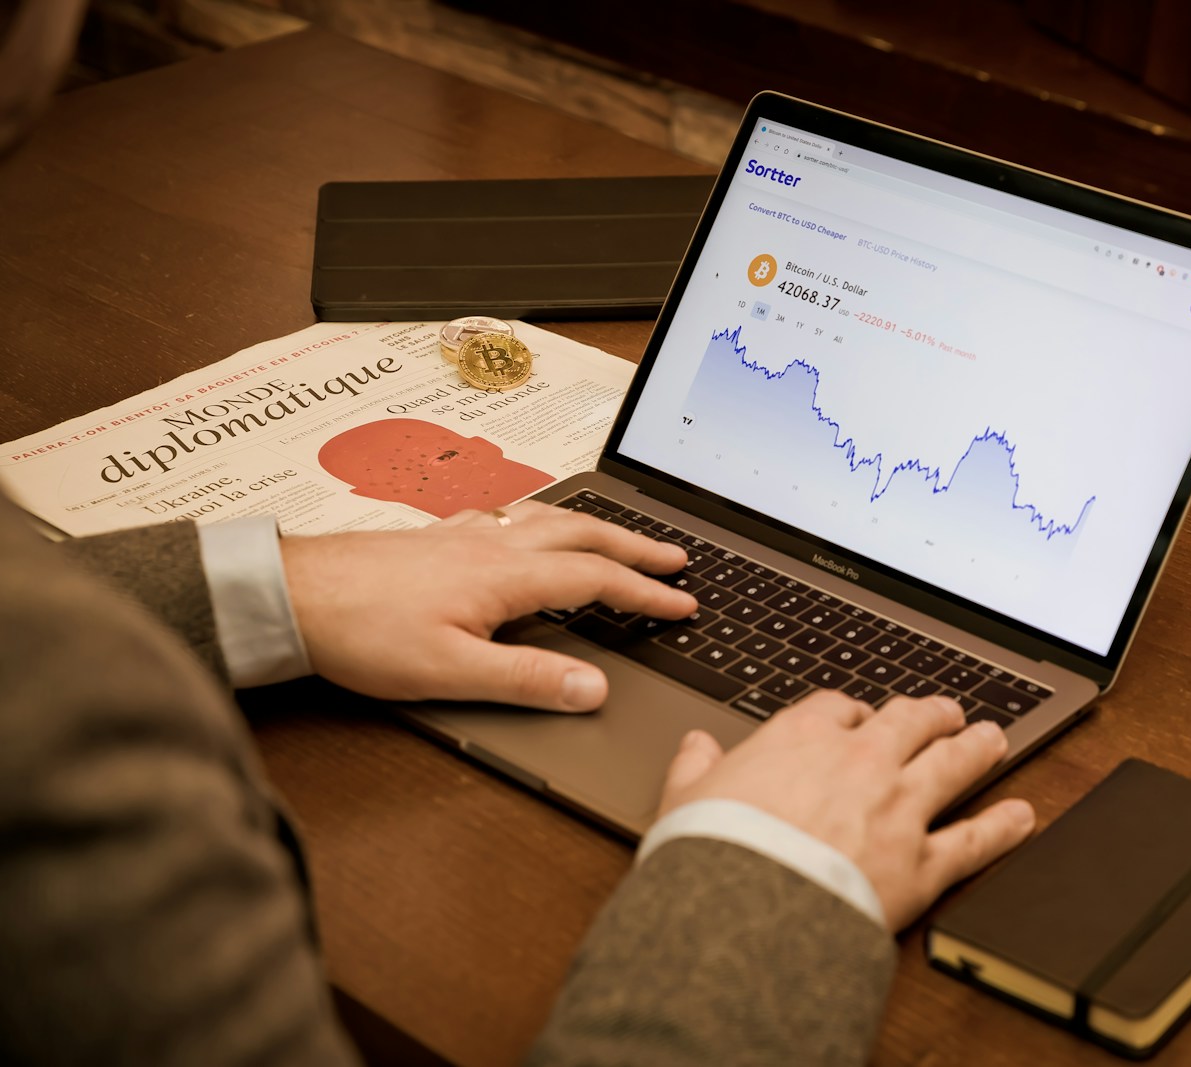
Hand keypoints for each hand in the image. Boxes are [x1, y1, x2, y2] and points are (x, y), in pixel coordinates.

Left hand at [279, 500, 693, 709]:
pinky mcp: (436, 538)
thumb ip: (528, 679)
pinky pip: (508, 517)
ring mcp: (464, 535)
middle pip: (584, 536)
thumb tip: (594, 688)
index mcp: (506, 576)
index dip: (646, 594)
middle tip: (676, 558)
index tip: (684, 604)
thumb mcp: (450, 672)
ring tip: (620, 537)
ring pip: (548, 519)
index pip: (597, 581)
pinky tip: (528, 526)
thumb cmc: (361, 632)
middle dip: (636, 548)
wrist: (289, 594)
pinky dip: (541, 519)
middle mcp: (493, 545)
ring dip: (595, 528)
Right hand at [658, 691, 1035, 930]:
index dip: (854, 711)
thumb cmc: (711, 853)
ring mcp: (899, 808)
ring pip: (953, 763)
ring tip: (993, 738)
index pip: (838, 708)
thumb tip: (694, 746)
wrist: (744, 910)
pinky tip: (1021, 818)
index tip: (858, 717)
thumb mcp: (684, 800)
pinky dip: (1003, 827)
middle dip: (930, 714)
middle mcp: (861, 761)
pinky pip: (975, 839)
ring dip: (977, 748)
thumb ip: (694, 768)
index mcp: (802, 738)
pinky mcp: (923, 862)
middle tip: (945, 712)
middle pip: (909, 721)